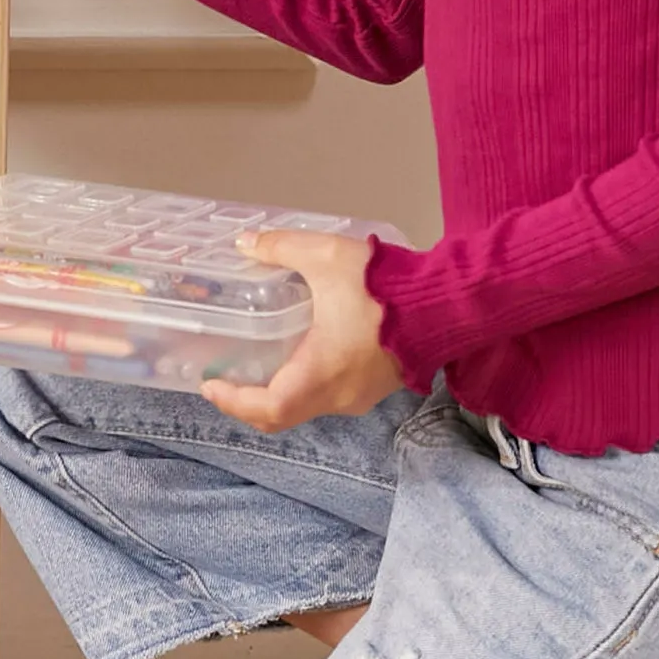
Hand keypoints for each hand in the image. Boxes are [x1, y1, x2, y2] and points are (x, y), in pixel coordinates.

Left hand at [200, 230, 401, 431]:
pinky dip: (302, 388)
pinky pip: (328, 398)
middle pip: (283, 415)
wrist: (448, 303)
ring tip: (252, 367)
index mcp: (321, 373)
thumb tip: (245, 242)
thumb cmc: (384, 287)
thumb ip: (280, 249)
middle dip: (248, 403)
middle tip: (223, 380)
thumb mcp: (324, 257)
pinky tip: (294, 359)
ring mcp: (361, 396)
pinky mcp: (376, 388)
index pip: (269, 409)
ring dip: (276, 395)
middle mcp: (339, 396)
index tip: (210, 384)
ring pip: (306, 408)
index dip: (234, 402)